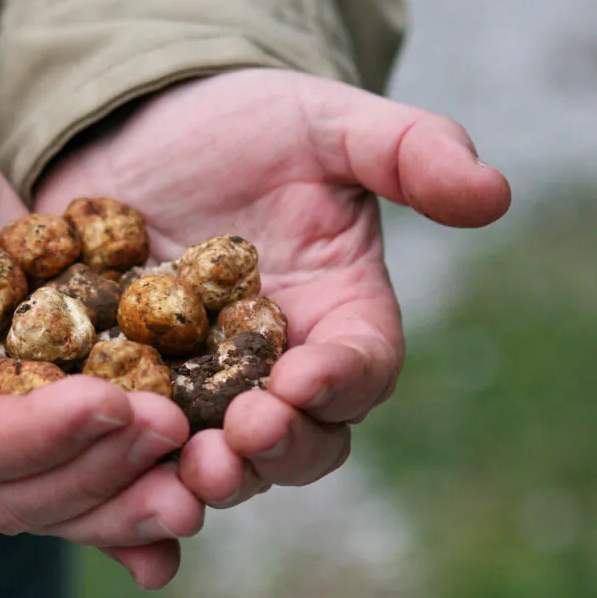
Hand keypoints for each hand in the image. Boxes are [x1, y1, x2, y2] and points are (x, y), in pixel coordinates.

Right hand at [0, 100, 201, 589]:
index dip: (31, 436)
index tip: (110, 403)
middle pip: (12, 492)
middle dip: (96, 471)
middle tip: (175, 431)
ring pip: (54, 494)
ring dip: (127, 497)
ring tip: (203, 481)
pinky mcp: (30, 412)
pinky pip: (81, 463)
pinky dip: (131, 490)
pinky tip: (194, 501)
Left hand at [35, 69, 510, 510]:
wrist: (140, 126)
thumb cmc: (246, 124)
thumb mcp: (326, 123)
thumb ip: (410, 151)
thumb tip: (494, 193)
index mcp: (336, 316)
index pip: (360, 369)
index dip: (340, 382)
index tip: (305, 378)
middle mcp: (274, 368)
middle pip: (297, 440)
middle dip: (275, 449)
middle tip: (240, 438)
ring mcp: (199, 386)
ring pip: (220, 457)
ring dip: (208, 474)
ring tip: (185, 464)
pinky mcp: (129, 387)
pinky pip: (133, 439)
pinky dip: (126, 458)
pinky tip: (103, 452)